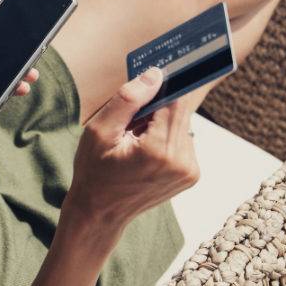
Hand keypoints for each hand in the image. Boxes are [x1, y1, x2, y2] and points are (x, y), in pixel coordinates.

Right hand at [65, 67, 199, 228]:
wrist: (100, 213)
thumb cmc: (94, 172)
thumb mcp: (100, 131)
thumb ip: (128, 99)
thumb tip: (155, 74)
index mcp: (160, 150)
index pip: (175, 100)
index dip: (165, 84)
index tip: (157, 73)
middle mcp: (182, 161)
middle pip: (180, 111)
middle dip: (157, 105)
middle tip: (132, 118)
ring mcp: (190, 170)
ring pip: (181, 123)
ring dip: (161, 122)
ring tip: (135, 137)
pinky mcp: (191, 174)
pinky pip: (182, 139)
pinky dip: (165, 136)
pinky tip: (144, 148)